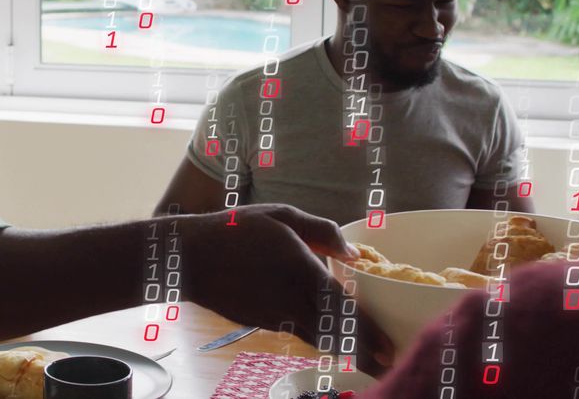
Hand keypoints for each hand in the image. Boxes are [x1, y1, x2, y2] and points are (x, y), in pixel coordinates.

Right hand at [181, 204, 394, 374]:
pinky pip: (297, 331)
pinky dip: (317, 337)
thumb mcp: (281, 215)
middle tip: (387, 364)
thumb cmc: (236, 229)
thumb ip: (321, 231)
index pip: (342, 310)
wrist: (189, 257)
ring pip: (317, 338)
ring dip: (342, 348)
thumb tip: (354, 252)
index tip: (389, 350)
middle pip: (334, 335)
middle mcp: (290, 299)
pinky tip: (328, 335)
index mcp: (301, 270)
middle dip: (363, 354)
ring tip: (366, 356)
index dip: (367, 334)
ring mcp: (274, 316)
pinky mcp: (261, 322)